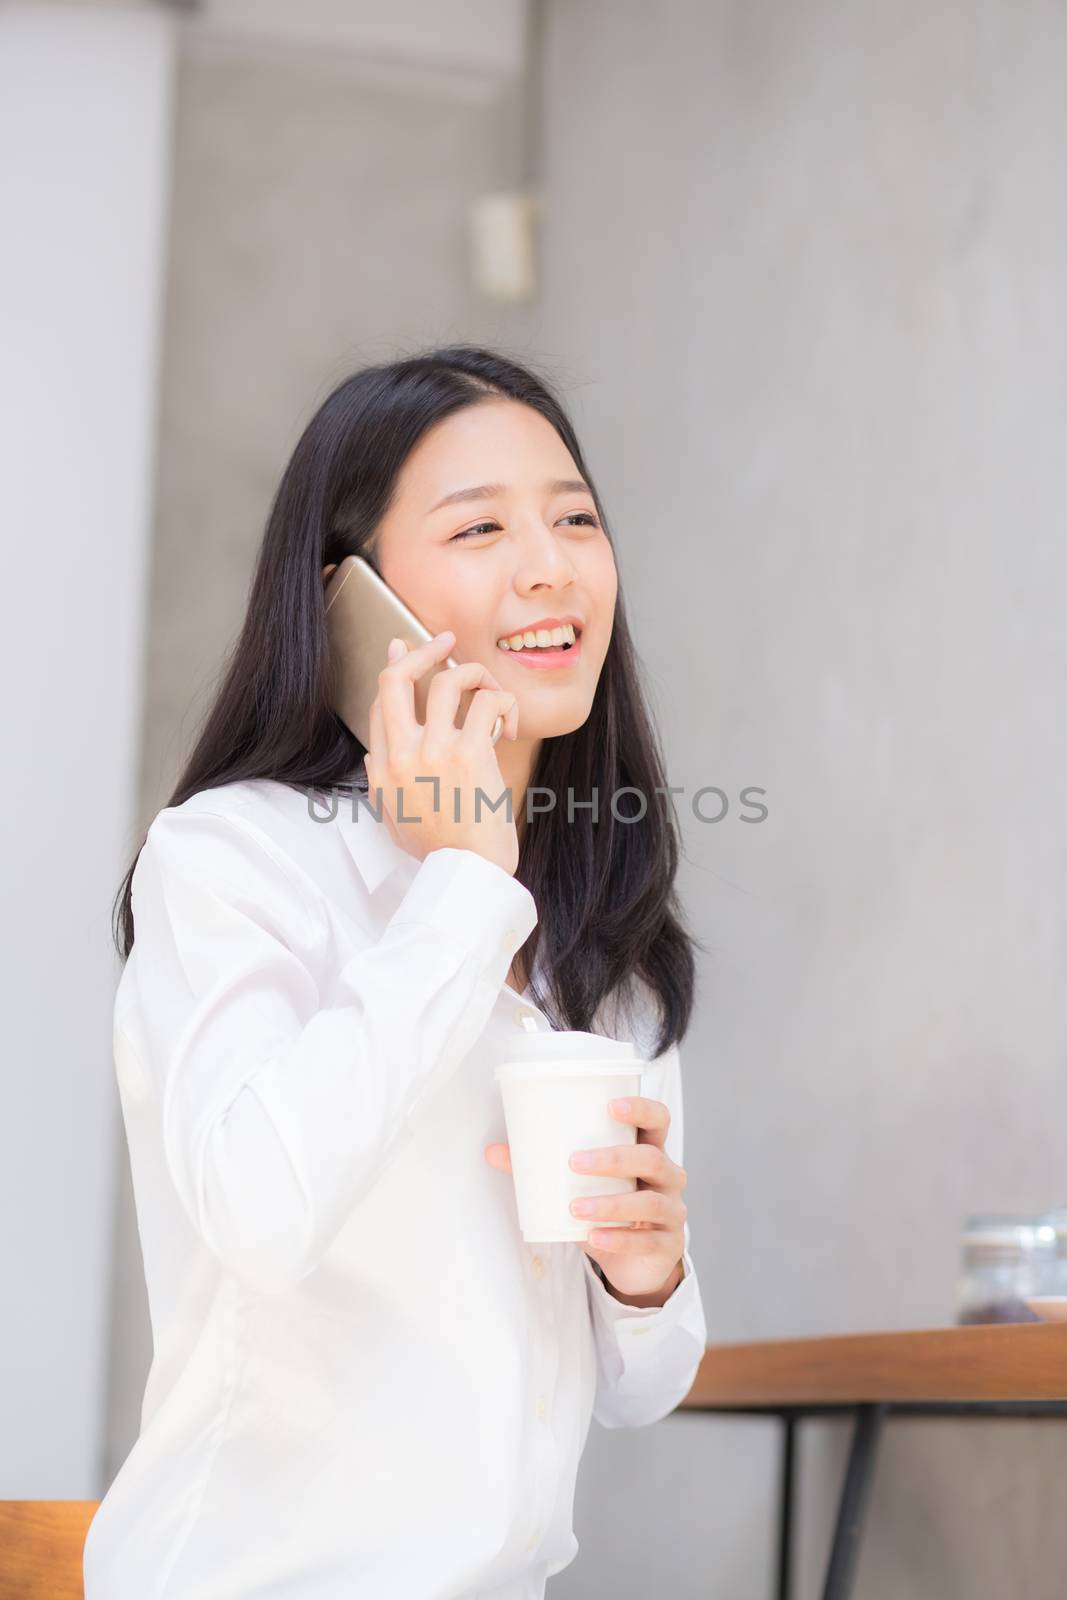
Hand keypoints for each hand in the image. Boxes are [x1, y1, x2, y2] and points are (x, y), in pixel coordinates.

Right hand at [366, 631, 519, 876]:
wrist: (467, 876)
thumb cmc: (441, 855)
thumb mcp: (394, 822)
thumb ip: (381, 785)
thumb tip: (371, 755)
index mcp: (382, 770)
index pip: (380, 703)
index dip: (395, 669)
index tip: (405, 649)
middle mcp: (402, 754)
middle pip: (398, 678)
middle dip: (422, 649)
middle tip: (446, 640)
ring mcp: (435, 751)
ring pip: (449, 680)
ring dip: (475, 674)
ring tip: (491, 689)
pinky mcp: (471, 753)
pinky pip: (488, 703)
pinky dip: (504, 703)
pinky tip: (511, 724)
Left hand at [484, 1095, 686, 1300]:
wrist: (635, 1261)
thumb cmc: (611, 1208)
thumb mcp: (582, 1186)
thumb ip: (542, 1168)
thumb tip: (493, 1151)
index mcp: (650, 1150)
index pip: (659, 1119)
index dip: (640, 1108)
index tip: (610, 1105)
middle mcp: (668, 1177)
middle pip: (651, 1158)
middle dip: (613, 1158)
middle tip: (574, 1162)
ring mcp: (672, 1211)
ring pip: (648, 1202)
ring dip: (610, 1203)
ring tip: (576, 1207)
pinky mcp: (668, 1244)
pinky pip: (645, 1240)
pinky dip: (617, 1238)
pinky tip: (593, 1237)